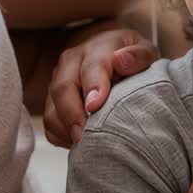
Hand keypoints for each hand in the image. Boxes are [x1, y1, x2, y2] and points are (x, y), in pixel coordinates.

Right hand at [43, 22, 158, 146]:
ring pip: (52, 107)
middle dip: (72, 115)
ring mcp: (58, 80)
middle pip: (63, 88)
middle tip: (85, 137)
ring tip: (84, 144)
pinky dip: (60, 136)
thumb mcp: (143, 50)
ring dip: (65, 129)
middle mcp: (71, 62)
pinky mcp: (52, 99)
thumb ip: (138, 55)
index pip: (92, 66)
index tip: (95, 107)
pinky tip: (79, 143)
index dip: (93, 86)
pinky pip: (49, 122)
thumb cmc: (129, 57)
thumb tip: (121, 62)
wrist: (107, 51)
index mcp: (97, 48)